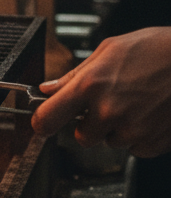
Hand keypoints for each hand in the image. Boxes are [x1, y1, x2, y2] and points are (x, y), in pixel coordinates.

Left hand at [32, 27, 170, 156]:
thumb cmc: (156, 49)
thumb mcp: (108, 51)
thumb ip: (74, 75)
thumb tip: (49, 88)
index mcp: (90, 85)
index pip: (48, 117)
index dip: (41, 123)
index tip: (41, 123)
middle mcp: (108, 111)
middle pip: (81, 137)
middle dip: (88, 124)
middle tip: (105, 104)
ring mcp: (132, 129)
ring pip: (110, 142)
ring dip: (116, 128)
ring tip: (134, 103)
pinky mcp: (153, 142)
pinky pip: (135, 148)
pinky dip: (139, 136)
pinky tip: (148, 113)